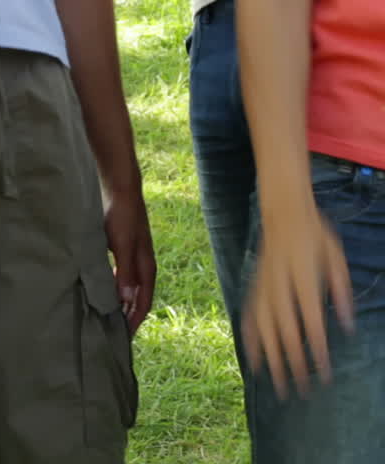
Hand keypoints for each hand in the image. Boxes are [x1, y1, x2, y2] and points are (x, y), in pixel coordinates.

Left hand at [104, 187, 156, 331]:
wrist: (122, 188)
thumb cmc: (122, 216)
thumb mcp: (122, 246)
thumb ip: (125, 273)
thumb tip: (126, 302)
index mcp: (146, 266)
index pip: (143, 302)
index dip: (134, 321)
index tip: (123, 340)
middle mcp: (143, 263)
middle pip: (138, 297)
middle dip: (129, 315)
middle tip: (113, 333)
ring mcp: (135, 255)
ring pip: (130, 286)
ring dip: (122, 301)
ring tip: (108, 315)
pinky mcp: (124, 247)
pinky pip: (122, 275)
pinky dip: (116, 286)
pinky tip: (104, 288)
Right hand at [243, 204, 353, 397]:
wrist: (283, 210)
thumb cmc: (315, 234)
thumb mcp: (336, 256)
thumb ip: (341, 290)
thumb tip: (349, 325)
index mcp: (304, 276)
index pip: (311, 320)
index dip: (317, 349)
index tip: (323, 373)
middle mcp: (281, 283)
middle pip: (286, 329)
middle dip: (294, 361)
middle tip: (301, 388)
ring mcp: (264, 284)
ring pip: (265, 325)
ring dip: (271, 356)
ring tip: (277, 383)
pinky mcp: (254, 283)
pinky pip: (249, 314)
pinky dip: (250, 337)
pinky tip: (253, 358)